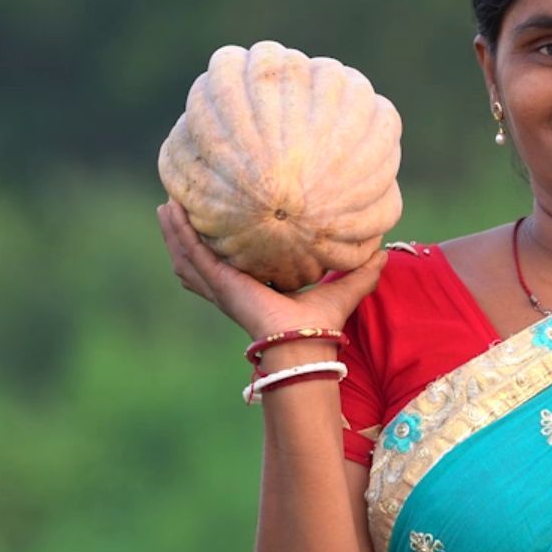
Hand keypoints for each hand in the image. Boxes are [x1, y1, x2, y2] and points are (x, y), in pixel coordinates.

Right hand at [156, 200, 386, 338]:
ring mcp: (222, 286)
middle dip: (188, 237)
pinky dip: (180, 233)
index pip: (234, 265)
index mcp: (257, 289)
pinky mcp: (220, 283)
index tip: (220, 223)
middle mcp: (234, 288)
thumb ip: (363, 271)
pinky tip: (171, 212)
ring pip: (189, 256)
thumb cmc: (321, 326)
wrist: (305, 344)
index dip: (223, 246)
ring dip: (176, 233)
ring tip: (166, 207)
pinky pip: (193, 253)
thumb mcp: (344, 288)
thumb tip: (385, 251)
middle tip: (178, 210)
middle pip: (201, 260)